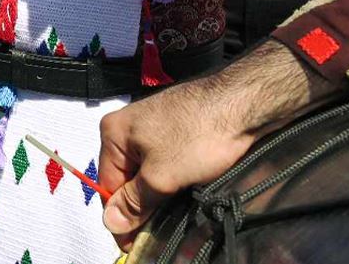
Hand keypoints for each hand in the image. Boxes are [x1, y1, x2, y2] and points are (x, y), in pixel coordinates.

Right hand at [96, 76, 255, 247]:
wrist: (241, 103)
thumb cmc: (197, 136)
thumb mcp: (161, 177)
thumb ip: (134, 202)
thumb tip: (111, 223)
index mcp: (113, 133)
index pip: (107, 185)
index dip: (121, 217)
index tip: (133, 245)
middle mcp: (127, 127)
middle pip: (126, 179)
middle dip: (142, 206)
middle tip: (158, 233)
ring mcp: (152, 126)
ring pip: (148, 172)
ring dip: (160, 194)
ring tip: (176, 214)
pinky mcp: (176, 128)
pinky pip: (165, 162)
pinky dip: (173, 180)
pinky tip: (187, 191)